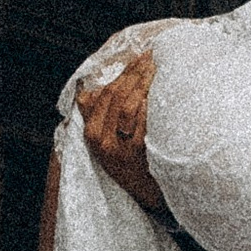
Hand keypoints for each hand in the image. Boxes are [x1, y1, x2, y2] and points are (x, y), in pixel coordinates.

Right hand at [78, 50, 164, 214]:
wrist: (146, 193)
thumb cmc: (128, 162)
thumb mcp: (105, 141)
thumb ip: (97, 114)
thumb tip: (91, 88)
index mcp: (92, 133)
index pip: (105, 93)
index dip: (123, 72)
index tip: (139, 57)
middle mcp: (102, 140)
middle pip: (117, 95)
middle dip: (135, 72)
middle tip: (152, 57)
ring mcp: (119, 147)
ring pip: (129, 105)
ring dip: (144, 83)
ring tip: (157, 69)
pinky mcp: (137, 154)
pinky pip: (143, 123)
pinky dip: (150, 106)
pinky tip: (158, 93)